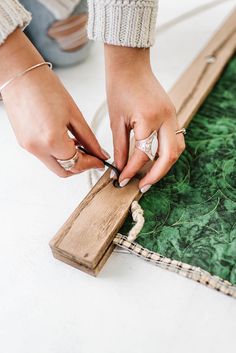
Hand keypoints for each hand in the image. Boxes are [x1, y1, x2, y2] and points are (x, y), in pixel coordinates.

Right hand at [0, 29, 107, 176]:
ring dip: (68, 160)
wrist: (20, 74)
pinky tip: (63, 140)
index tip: (100, 161)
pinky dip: (56, 153)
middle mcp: (37, 148)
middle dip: (80, 167)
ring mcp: (28, 147)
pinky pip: (44, 156)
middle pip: (64, 171)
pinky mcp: (24, 143)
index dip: (92, 164)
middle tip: (91, 156)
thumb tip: (99, 153)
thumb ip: (88, 139)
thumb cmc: (45, 87)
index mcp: (52, 140)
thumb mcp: (74, 114)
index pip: (77, 164)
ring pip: (54, 165)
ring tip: (77, 144)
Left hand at [105, 45, 184, 191]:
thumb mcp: (116, 121)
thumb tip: (119, 168)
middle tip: (143, 186)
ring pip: (177, 149)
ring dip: (165, 165)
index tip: (122, 180)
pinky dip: (167, 152)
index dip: (131, 170)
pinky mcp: (173, 114)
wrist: (130, 64)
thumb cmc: (119, 88)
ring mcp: (173, 115)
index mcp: (149, 118)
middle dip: (156, 174)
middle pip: (169, 156)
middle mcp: (166, 118)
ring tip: (150, 175)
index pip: (143, 154)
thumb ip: (120, 147)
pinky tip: (155, 159)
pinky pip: (176, 138)